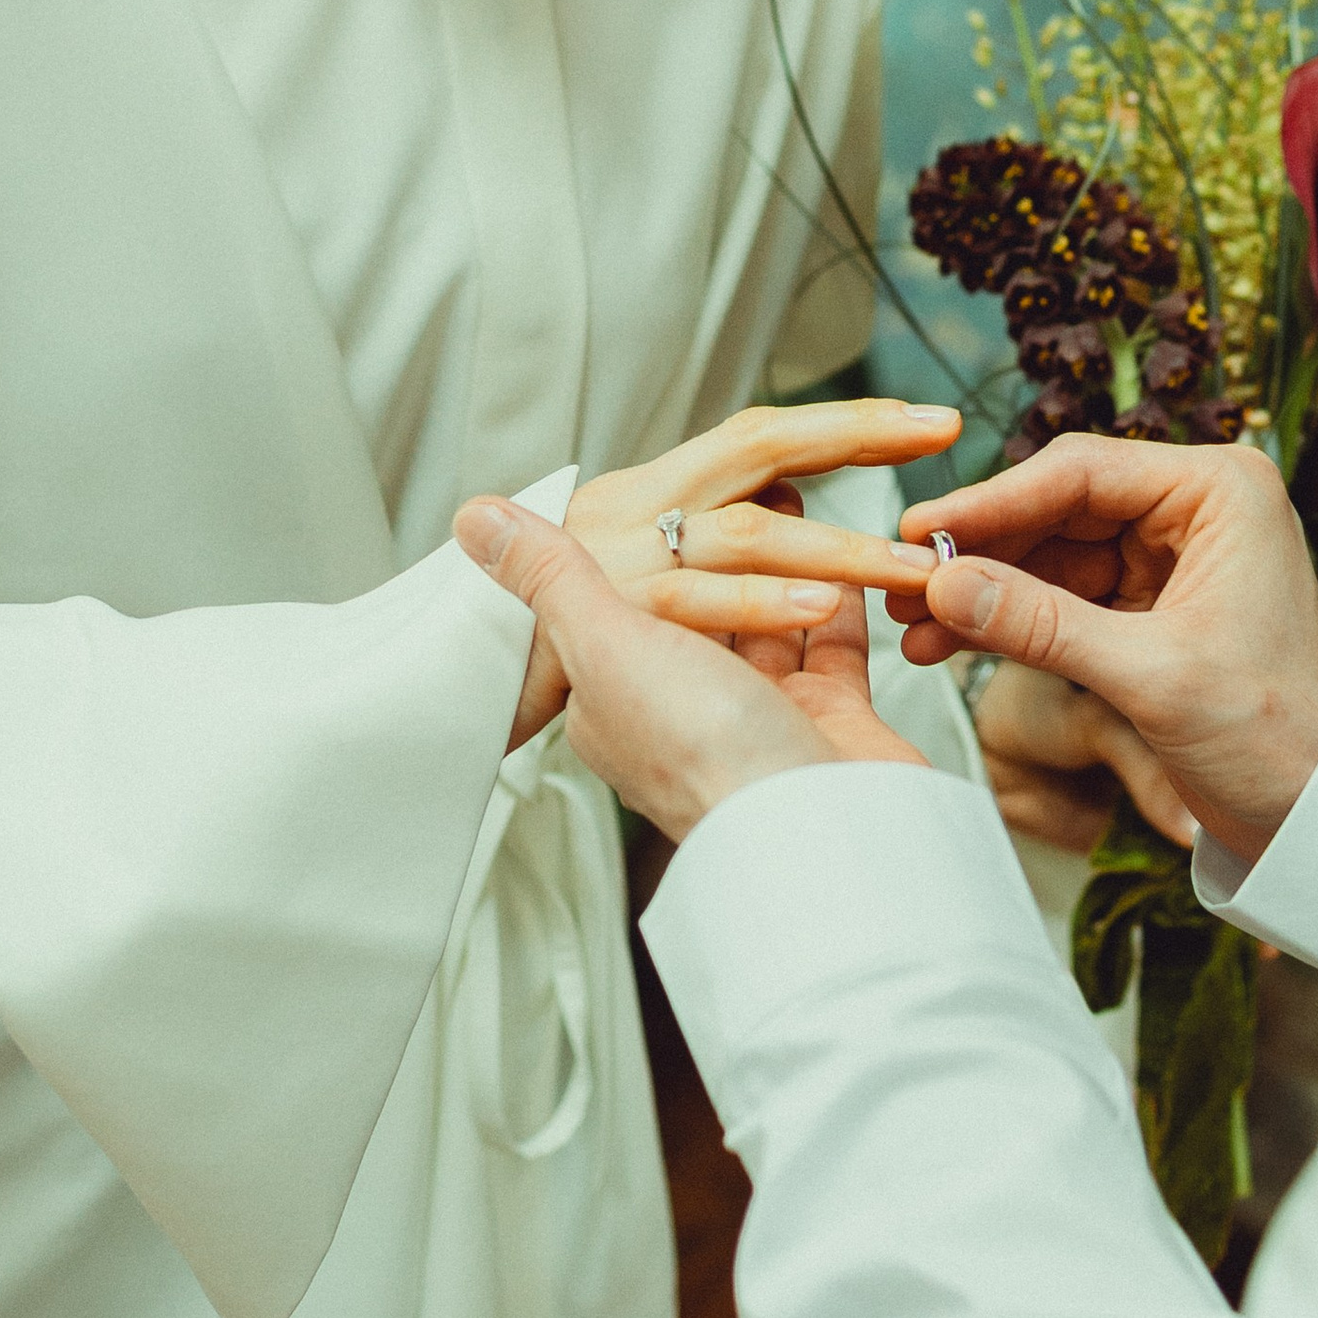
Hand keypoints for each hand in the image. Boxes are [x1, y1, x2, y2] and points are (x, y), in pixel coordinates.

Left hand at [458, 502, 922, 837]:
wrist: (814, 832)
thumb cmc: (702, 756)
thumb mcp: (604, 646)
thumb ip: (552, 577)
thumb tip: (472, 519)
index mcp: (618, 700)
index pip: (624, 602)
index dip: (643, 548)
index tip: (663, 496)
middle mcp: (686, 710)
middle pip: (704, 607)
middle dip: (726, 550)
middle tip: (743, 485)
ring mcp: (759, 717)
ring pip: (772, 620)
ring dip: (787, 564)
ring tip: (796, 501)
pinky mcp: (828, 718)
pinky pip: (832, 645)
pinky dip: (841, 600)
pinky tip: (846, 559)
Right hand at [893, 437, 1317, 864]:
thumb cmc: (1273, 734)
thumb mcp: (1150, 677)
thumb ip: (1041, 625)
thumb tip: (940, 585)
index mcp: (1220, 491)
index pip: (1080, 472)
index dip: (991, 502)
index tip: (919, 532)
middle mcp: (1196, 507)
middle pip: (1058, 507)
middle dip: (981, 550)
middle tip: (900, 581)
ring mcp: (1173, 554)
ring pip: (1052, 553)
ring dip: (986, 589)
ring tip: (911, 624)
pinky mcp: (1154, 603)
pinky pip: (1065, 597)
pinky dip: (1012, 619)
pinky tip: (950, 641)